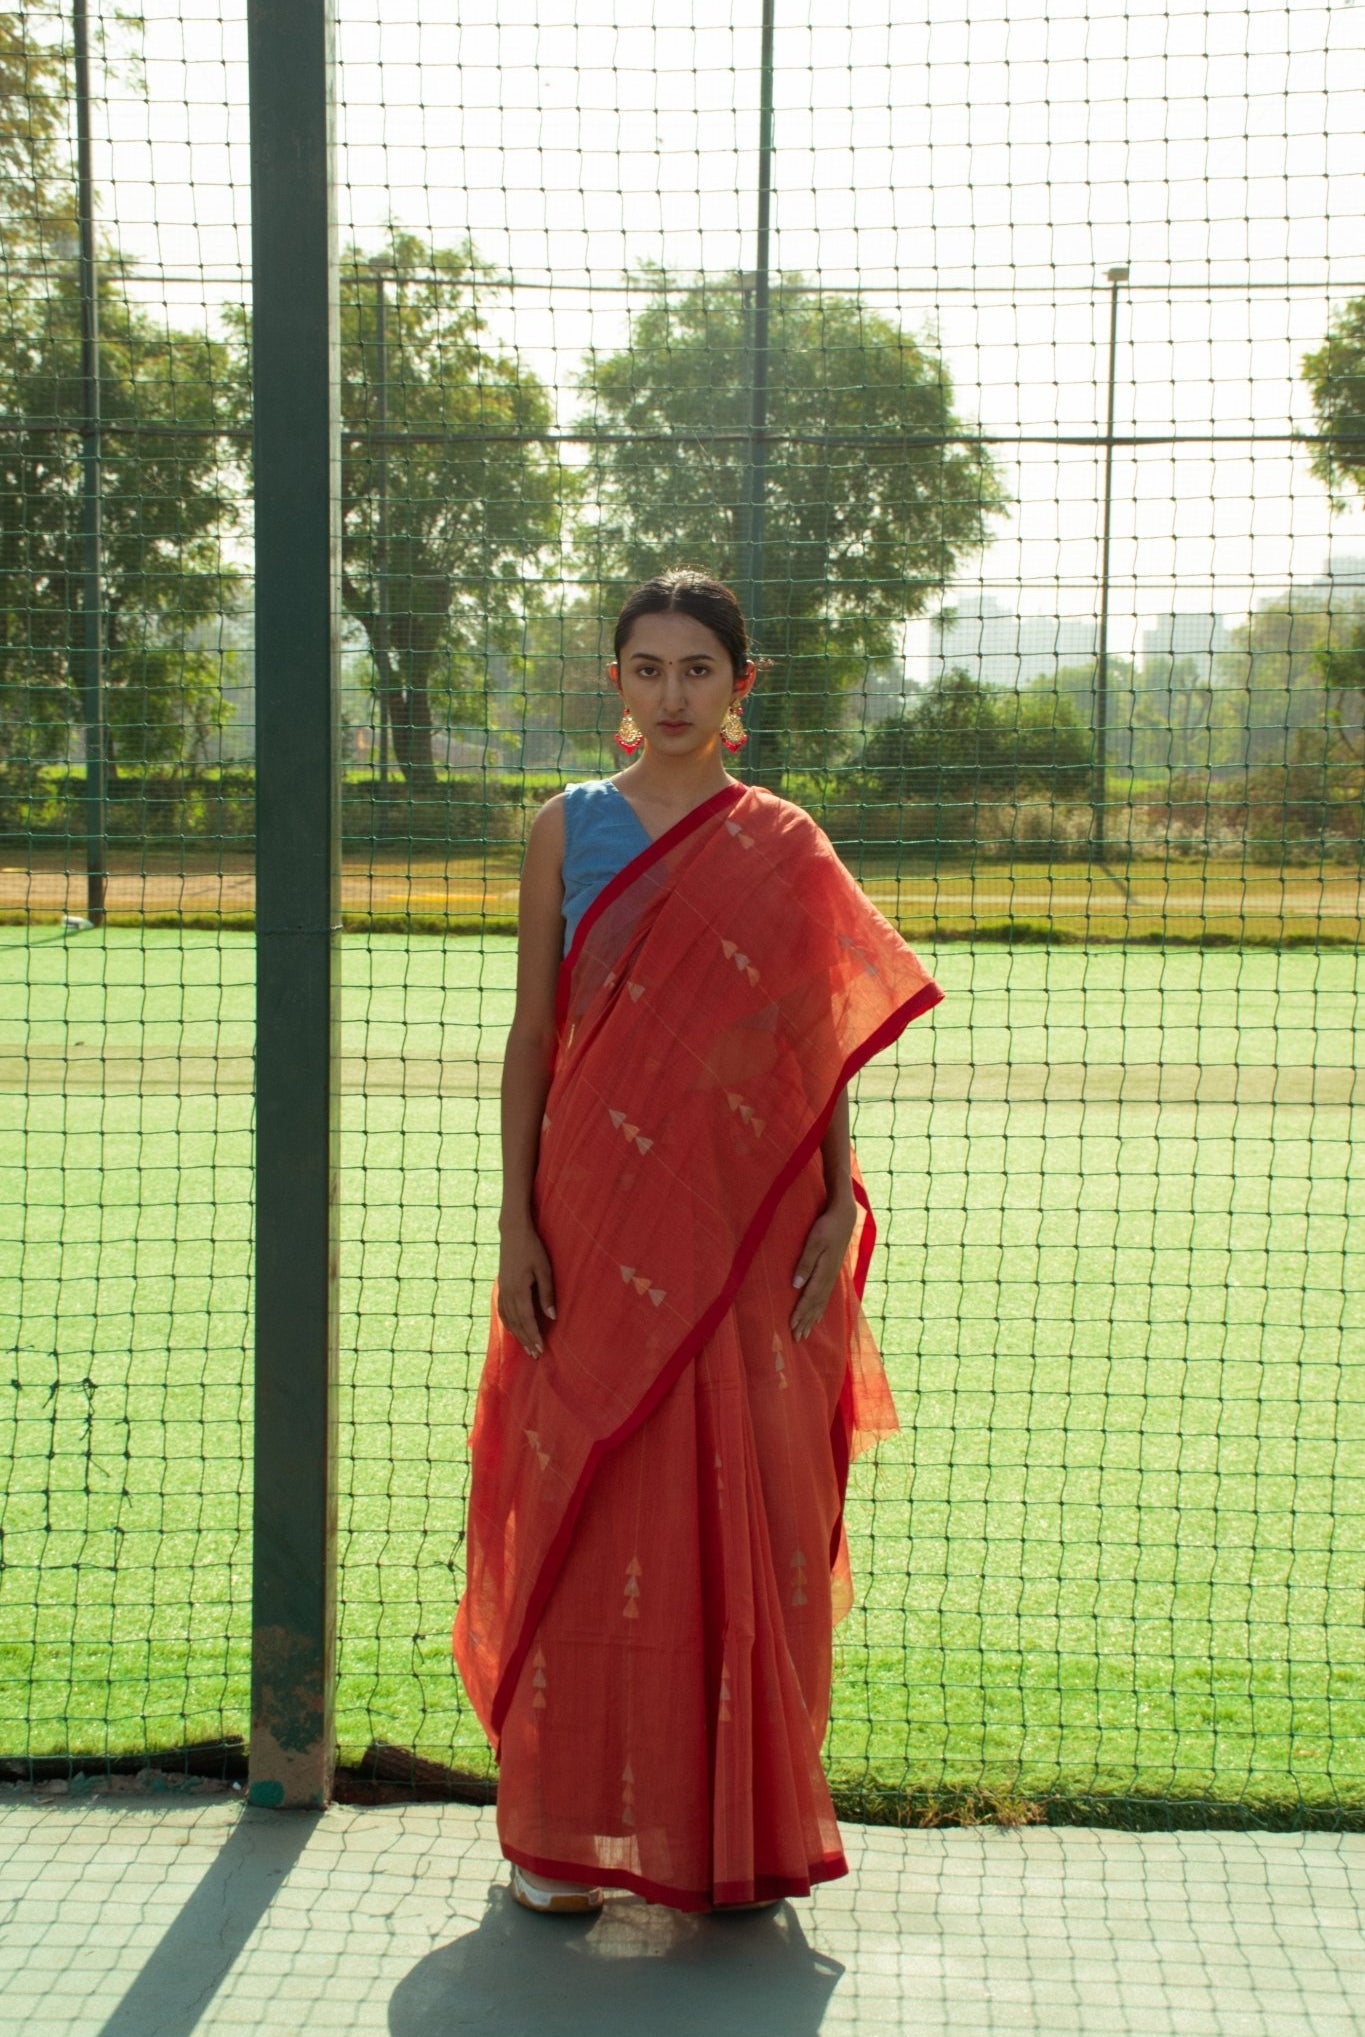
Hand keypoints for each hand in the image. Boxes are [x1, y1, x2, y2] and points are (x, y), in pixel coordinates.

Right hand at [497, 1218, 556, 1358]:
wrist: (513, 1233)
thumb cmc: (533, 1249)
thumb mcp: (544, 1269)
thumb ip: (547, 1294)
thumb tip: (552, 1317)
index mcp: (519, 1290)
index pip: (527, 1320)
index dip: (533, 1336)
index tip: (540, 1350)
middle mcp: (508, 1293)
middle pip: (516, 1323)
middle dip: (526, 1340)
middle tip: (535, 1356)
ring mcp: (502, 1290)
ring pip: (508, 1319)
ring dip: (517, 1335)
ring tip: (526, 1348)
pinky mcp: (501, 1286)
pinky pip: (502, 1310)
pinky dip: (507, 1323)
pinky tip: (513, 1329)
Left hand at [789, 1193, 856, 1341]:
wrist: (844, 1218)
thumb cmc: (826, 1227)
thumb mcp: (814, 1242)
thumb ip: (805, 1263)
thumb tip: (796, 1285)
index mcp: (824, 1272)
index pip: (809, 1298)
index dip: (800, 1314)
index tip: (792, 1327)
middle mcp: (829, 1278)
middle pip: (816, 1305)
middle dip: (805, 1322)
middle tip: (796, 1338)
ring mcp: (832, 1276)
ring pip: (821, 1303)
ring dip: (812, 1319)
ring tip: (805, 1333)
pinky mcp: (833, 1273)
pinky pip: (826, 1297)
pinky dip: (820, 1309)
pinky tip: (818, 1316)